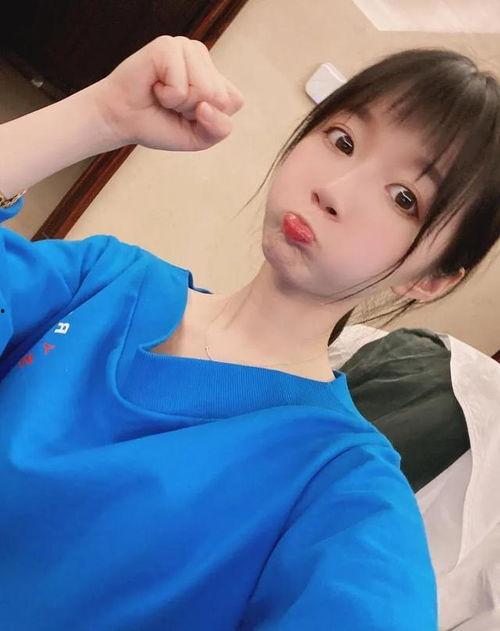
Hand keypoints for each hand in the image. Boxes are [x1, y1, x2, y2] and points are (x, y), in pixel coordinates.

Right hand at [92, 35, 244, 151]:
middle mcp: (202, 58)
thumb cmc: (160, 125)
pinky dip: (167, 96)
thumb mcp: (198, 137)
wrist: (123, 120)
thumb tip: (206, 105)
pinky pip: (181, 86)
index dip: (211, 119)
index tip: (187, 115)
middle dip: (193, 112)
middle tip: (171, 105)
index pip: (235, 101)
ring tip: (163, 95)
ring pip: (205, 90)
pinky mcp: (168, 46)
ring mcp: (186, 48)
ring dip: (180, 104)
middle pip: (220, 98)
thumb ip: (219, 129)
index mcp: (214, 75)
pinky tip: (155, 86)